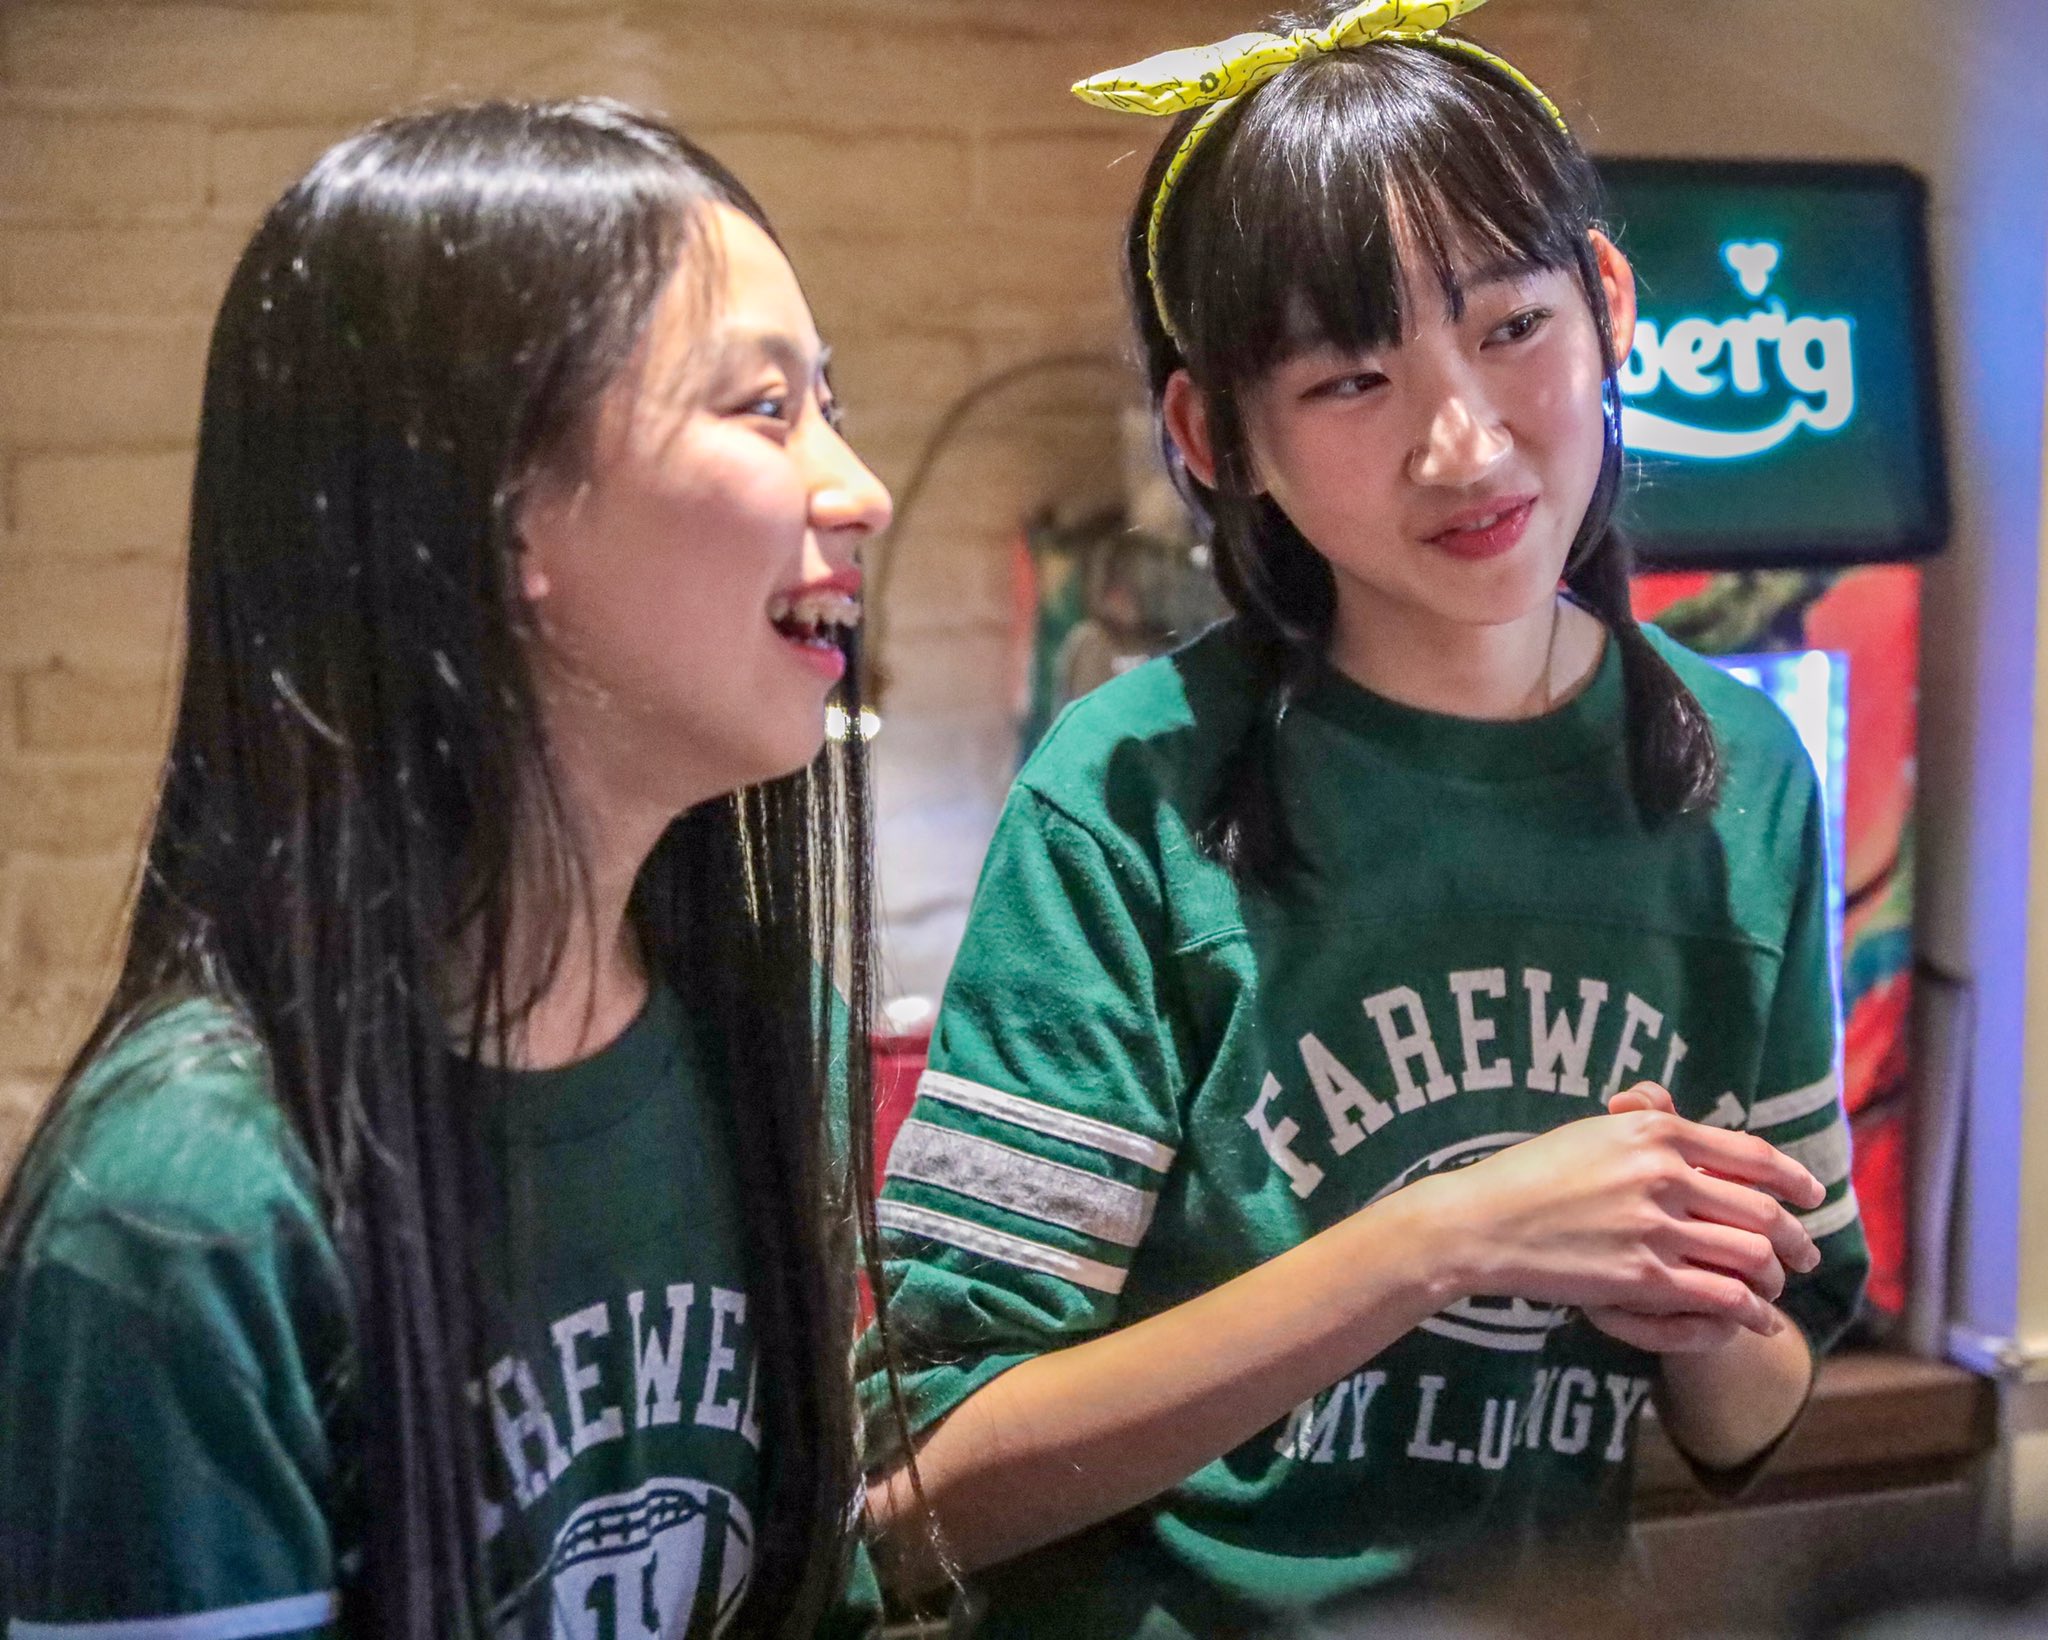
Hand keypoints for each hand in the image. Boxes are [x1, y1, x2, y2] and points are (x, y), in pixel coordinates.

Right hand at [1420, 1086, 1823, 1337]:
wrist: (1482, 1221)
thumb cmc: (1529, 1174)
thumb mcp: (1589, 1130)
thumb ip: (1640, 1120)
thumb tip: (1673, 1110)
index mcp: (1653, 1132)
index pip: (1749, 1153)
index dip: (1792, 1178)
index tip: (1812, 1195)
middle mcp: (1662, 1174)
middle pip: (1761, 1208)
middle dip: (1796, 1237)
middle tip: (1806, 1254)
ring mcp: (1654, 1227)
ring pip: (1750, 1255)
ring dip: (1774, 1277)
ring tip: (1776, 1289)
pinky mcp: (1642, 1276)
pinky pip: (1721, 1295)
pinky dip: (1749, 1311)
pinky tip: (1755, 1319)